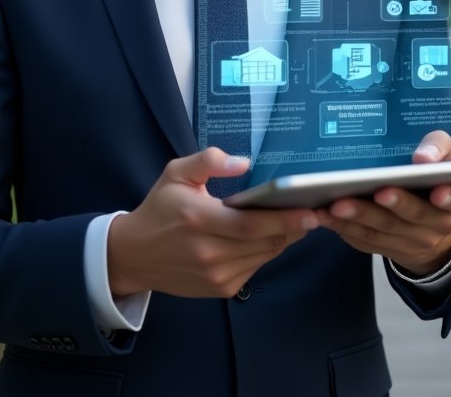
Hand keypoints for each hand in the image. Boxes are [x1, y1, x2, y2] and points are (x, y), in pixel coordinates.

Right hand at [107, 148, 318, 298]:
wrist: (135, 255)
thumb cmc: (160, 208)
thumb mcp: (176, 173)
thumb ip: (209, 161)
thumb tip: (244, 162)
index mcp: (199, 219)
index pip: (251, 224)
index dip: (284, 219)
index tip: (310, 210)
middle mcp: (209, 251)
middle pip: (264, 243)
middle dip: (293, 228)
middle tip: (315, 212)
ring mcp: (216, 275)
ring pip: (263, 257)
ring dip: (283, 240)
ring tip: (298, 222)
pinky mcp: (220, 289)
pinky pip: (254, 268)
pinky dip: (266, 253)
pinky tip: (270, 237)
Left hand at [315, 130, 450, 274]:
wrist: (431, 221)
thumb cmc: (434, 176)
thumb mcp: (444, 156)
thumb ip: (438, 147)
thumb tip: (423, 157)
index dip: (449, 196)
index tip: (436, 191)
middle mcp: (440, 225)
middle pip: (414, 216)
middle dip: (389, 206)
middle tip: (373, 193)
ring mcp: (414, 242)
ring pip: (384, 231)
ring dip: (358, 218)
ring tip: (334, 205)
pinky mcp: (389, 249)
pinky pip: (366, 241)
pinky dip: (345, 229)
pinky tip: (325, 216)